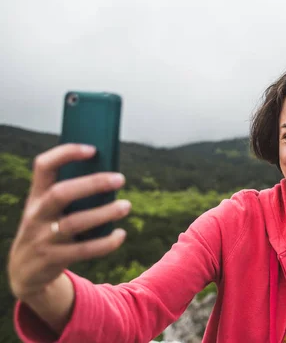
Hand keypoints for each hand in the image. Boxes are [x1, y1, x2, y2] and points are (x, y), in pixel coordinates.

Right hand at [7, 143, 129, 301]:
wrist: (23, 271)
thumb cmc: (48, 229)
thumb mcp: (49, 210)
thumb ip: (70, 194)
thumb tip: (109, 177)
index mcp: (36, 196)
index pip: (43, 166)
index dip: (66, 153)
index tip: (92, 150)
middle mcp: (36, 214)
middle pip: (61, 193)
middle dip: (92, 184)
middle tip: (120, 179)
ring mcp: (42, 238)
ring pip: (75, 223)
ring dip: (104, 213)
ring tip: (126, 206)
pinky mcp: (53, 259)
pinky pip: (83, 250)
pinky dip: (105, 243)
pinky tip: (120, 234)